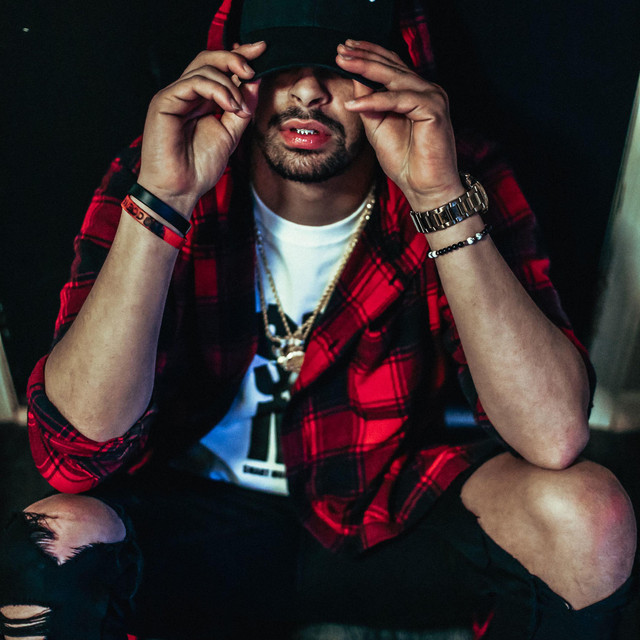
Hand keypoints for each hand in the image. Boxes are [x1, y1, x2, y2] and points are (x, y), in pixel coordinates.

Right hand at [137, 42, 266, 216]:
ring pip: (203, 68)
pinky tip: (230, 105)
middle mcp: (186, 94)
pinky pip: (193, 82)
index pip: (219, 69)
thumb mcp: (231, 135)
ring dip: (230, 84)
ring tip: (240, 108)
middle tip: (254, 68)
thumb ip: (242, 108)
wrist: (180, 189)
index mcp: (200, 100)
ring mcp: (174, 96)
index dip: (240, 56)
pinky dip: (217, 89)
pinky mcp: (164, 101)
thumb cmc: (199, 168)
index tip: (263, 50)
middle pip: (209, 59)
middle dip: (235, 58)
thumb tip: (256, 82)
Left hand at [336, 40, 463, 210]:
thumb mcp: (377, 127)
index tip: (342, 49)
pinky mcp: (434, 110)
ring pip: (395, 77)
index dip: (367, 54)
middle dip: (363, 55)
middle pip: (391, 65)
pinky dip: (375, 100)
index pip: (390, 65)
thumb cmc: (404, 161)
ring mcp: (432, 97)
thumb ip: (368, 104)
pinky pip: (399, 99)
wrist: (423, 187)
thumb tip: (354, 78)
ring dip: (366, 68)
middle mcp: (426, 90)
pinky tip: (354, 104)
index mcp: (414, 92)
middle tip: (340, 48)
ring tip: (342, 62)